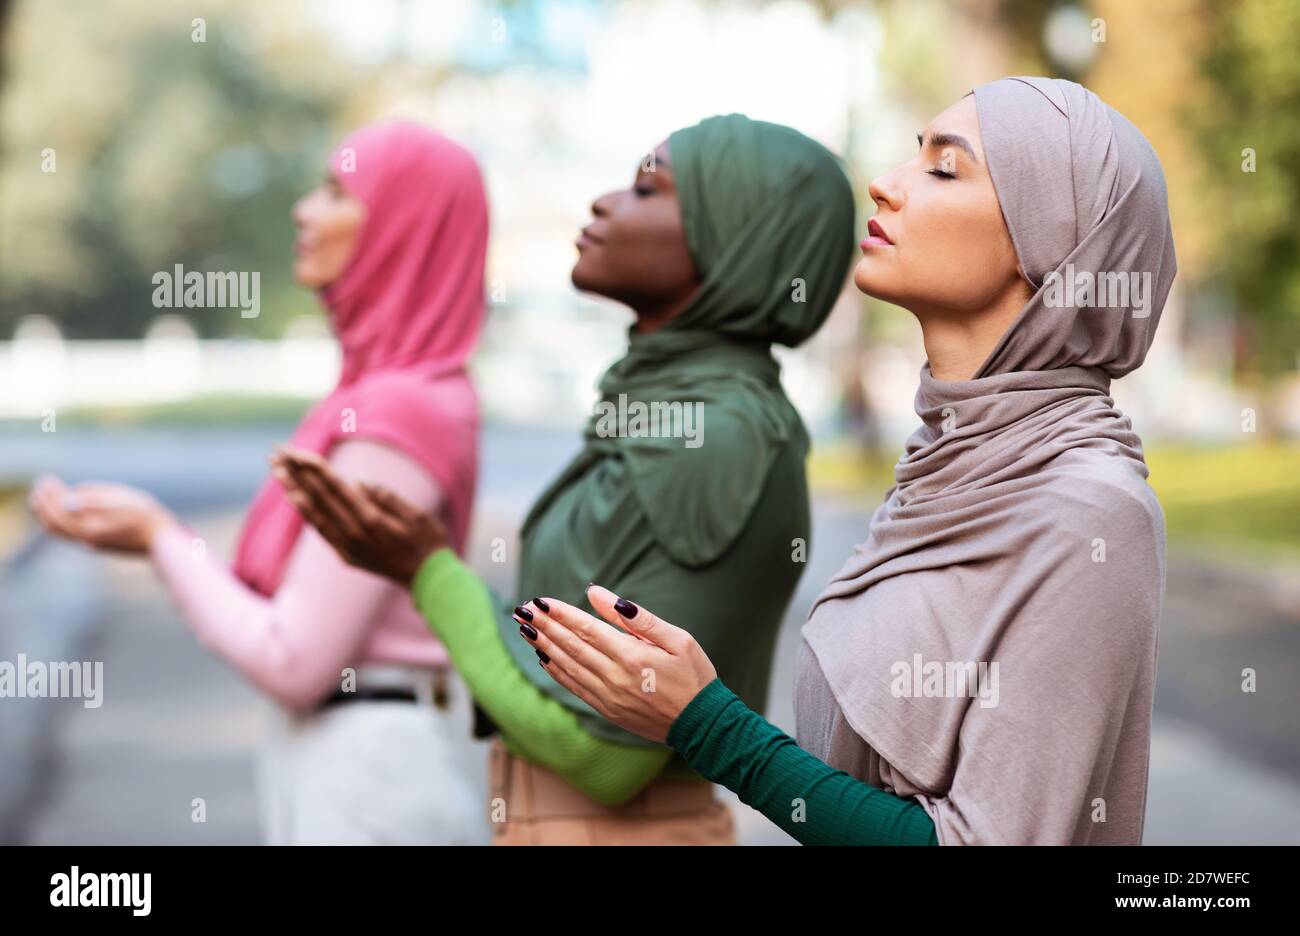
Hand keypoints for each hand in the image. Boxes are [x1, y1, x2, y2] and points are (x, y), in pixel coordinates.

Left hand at [28, 476, 174, 554]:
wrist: (163, 539)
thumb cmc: (145, 515)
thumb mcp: (120, 499)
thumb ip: (91, 499)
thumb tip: (65, 500)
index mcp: (89, 527)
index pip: (57, 511)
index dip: (49, 494)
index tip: (47, 478)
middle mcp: (86, 539)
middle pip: (52, 523)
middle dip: (43, 503)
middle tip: (42, 484)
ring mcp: (91, 544)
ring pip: (59, 531)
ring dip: (49, 513)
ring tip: (47, 496)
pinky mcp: (98, 545)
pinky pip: (70, 533)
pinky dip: (61, 520)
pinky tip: (66, 509)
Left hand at [270, 445, 446, 587]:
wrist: (429, 581)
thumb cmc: (428, 542)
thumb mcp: (417, 515)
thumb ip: (388, 498)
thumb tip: (358, 482)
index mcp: (372, 519)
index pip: (335, 486)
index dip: (313, 467)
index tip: (295, 452)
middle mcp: (354, 533)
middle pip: (319, 496)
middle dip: (296, 472)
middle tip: (275, 452)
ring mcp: (348, 546)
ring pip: (314, 512)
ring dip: (293, 489)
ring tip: (276, 470)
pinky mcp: (347, 556)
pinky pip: (321, 530)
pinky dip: (306, 513)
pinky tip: (294, 498)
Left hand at [511, 587, 717, 742]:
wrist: (703, 725)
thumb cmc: (694, 676)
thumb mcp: (677, 639)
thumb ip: (637, 617)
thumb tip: (599, 595)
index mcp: (632, 656)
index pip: (586, 628)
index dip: (561, 613)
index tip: (540, 600)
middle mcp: (615, 677)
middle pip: (571, 646)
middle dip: (544, 626)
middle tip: (522, 610)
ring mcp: (609, 697)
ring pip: (568, 667)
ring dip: (544, 646)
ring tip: (526, 629)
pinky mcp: (608, 711)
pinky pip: (575, 688)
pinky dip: (557, 672)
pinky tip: (544, 658)